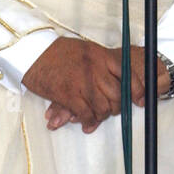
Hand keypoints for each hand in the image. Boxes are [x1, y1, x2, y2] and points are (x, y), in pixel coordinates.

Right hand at [21, 38, 168, 133]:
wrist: (32, 53)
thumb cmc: (58, 52)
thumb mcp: (86, 50)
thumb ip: (103, 63)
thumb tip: (119, 80)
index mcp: (102, 55)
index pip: (128, 74)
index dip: (138, 90)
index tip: (141, 100)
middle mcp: (95, 68)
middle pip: (117, 94)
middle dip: (117, 106)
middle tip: (111, 110)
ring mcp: (82, 81)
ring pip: (103, 107)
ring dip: (101, 115)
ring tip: (96, 117)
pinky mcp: (68, 94)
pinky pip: (86, 113)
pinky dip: (88, 121)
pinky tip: (86, 123)